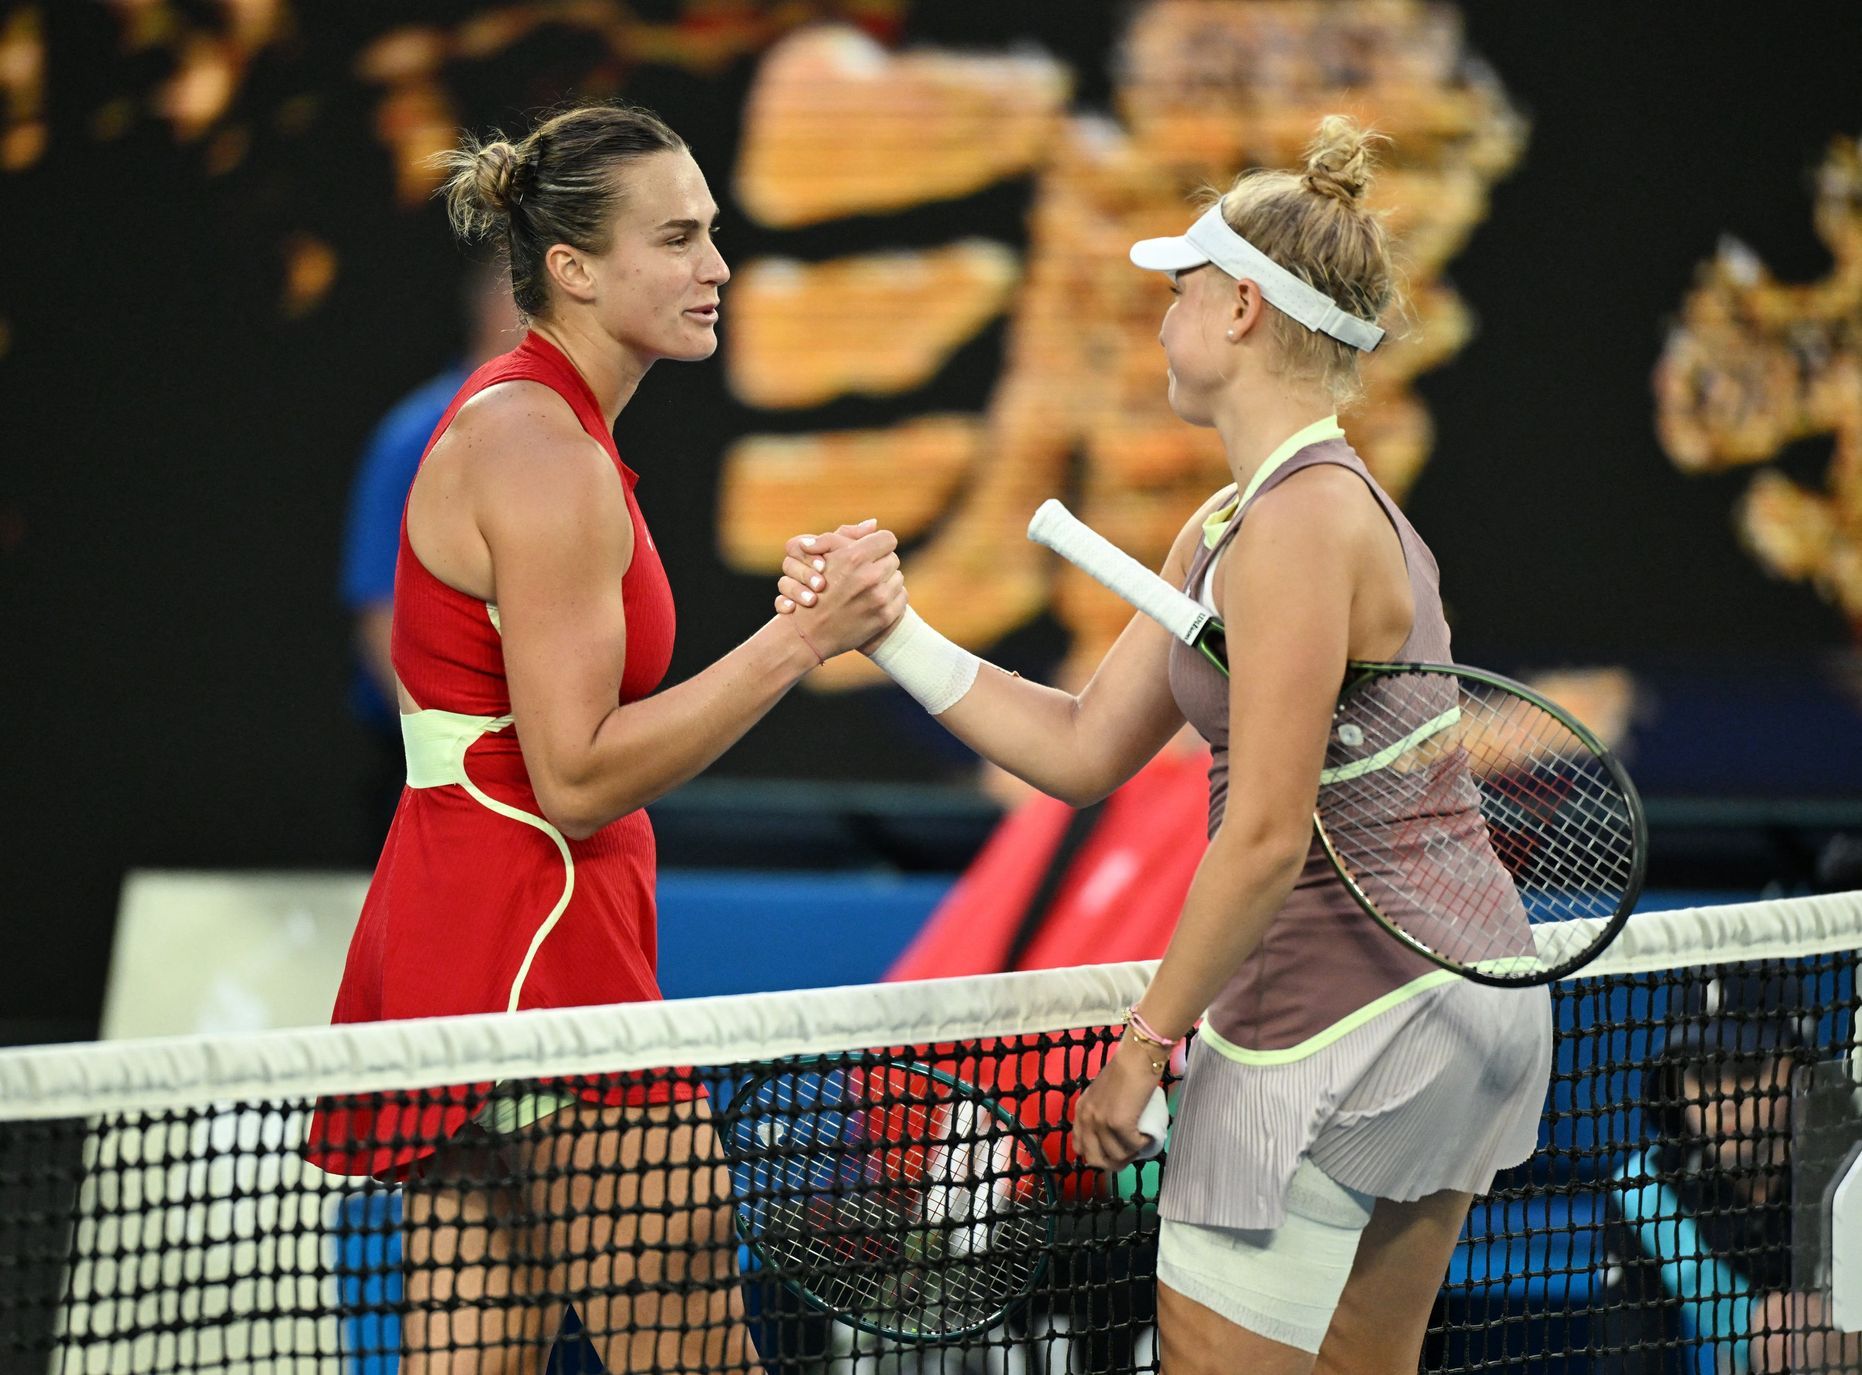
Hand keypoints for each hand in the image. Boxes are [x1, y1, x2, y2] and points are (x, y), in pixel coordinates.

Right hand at [788, 526, 905, 659]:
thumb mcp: (824, 555)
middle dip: (880, 563)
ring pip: (898, 578)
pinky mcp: (885, 616)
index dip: (879, 544)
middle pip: (892, 559)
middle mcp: (870, 577)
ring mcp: (879, 598)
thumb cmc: (812, 589)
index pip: (887, 539)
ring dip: (886, 581)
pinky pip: (902, 597)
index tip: (871, 552)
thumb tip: (874, 523)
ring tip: (868, 588)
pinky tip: (874, 601)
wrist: (809, 633)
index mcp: (854, 557)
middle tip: (866, 572)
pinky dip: (891, 598)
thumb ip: (848, 535)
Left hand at [1071, 1034, 1164, 1171]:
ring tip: (1142, 1140)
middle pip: (1095, 1159)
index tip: (1115, 1149)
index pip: (1080, 1147)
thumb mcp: (1103, 1095)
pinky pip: (1132, 1147)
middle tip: (1130, 1152)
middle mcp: (1086, 1118)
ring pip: (1116, 1158)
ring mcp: (1100, 1122)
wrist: (1137, 1057)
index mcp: (1081, 1111)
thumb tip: (1112, 1136)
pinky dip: (1143, 1145)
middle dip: (1114, 1162)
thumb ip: (1101, 1112)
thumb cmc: (1126, 1071)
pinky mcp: (1118, 1124)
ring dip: (1132, 1154)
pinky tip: (1148, 1135)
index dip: (1099, 1154)